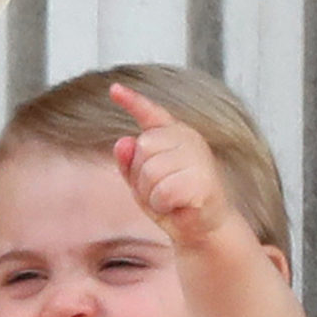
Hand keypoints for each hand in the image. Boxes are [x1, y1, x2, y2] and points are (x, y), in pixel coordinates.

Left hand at [111, 82, 233, 248]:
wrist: (202, 228)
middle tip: (160, 190)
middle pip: (143, 148)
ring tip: (169, 199)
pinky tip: (178, 206)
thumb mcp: (141, 182)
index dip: (132, 101)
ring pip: (151, 171)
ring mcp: (198, 156)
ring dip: (152, 193)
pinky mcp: (203, 179)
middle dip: (141, 177)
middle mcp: (188, 139)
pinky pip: (163, 191)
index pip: (151, 114)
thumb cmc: (172, 202)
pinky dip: (163, 204)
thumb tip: (122, 141)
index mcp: (174, 135)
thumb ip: (129, 162)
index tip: (113, 88)